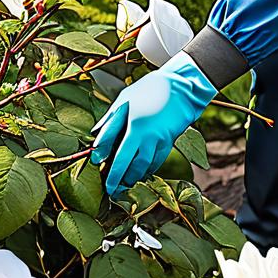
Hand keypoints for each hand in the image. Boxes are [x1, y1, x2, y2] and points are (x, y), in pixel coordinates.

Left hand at [90, 50, 216, 195]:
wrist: (182, 88)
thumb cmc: (150, 90)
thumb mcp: (125, 100)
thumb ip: (110, 122)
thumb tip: (96, 141)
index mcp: (135, 125)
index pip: (120, 156)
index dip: (112, 173)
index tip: (105, 184)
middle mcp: (148, 136)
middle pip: (133, 165)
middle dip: (122, 180)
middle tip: (113, 190)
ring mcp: (161, 140)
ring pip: (146, 166)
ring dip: (135, 177)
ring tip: (125, 183)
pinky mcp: (169, 141)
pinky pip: (157, 161)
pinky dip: (148, 169)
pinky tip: (141, 172)